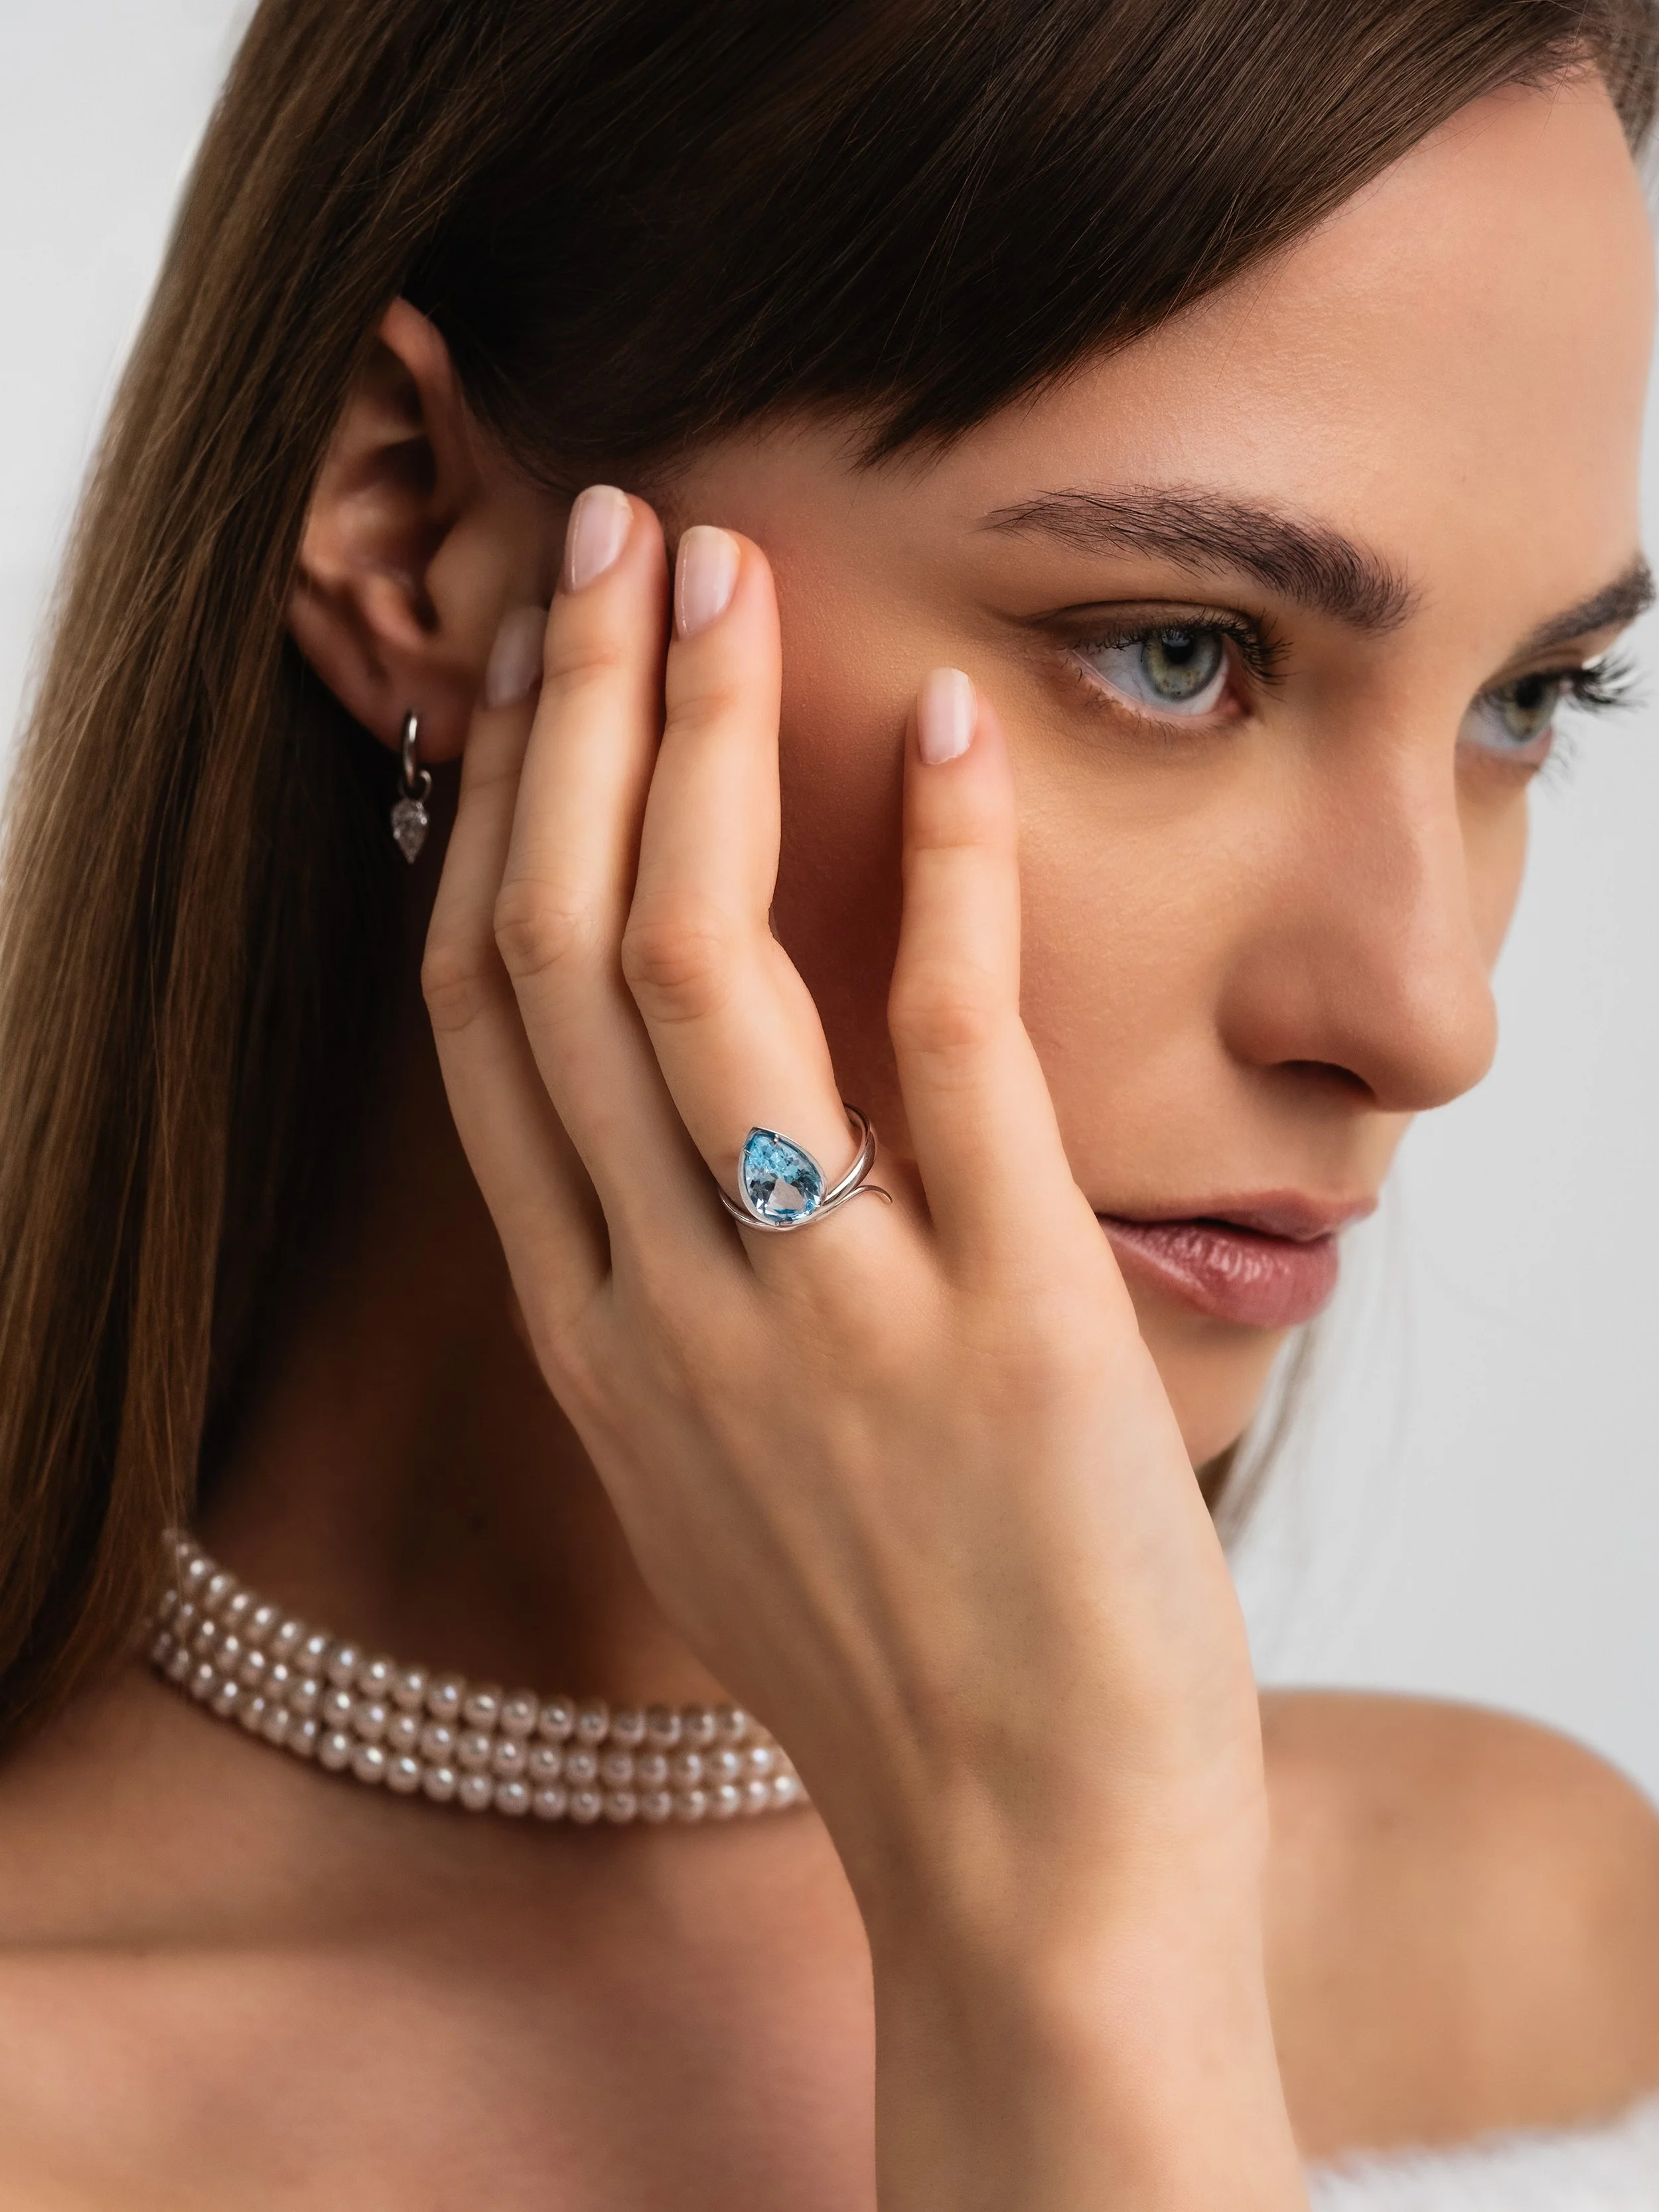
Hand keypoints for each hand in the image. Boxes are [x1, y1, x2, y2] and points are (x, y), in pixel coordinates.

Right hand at [423, 488, 1303, 2207]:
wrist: (1026, 1866)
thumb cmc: (894, 1655)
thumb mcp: (726, 1469)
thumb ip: (686, 1295)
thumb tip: (706, 1122)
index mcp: (595, 1339)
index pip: (486, 1030)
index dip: (492, 826)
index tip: (526, 684)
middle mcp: (665, 1311)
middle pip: (559, 958)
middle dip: (569, 724)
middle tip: (612, 540)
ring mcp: (820, 1320)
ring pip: (697, 979)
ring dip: (701, 749)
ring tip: (727, 577)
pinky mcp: (1000, 1328)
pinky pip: (943, 1059)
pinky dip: (940, 879)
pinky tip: (948, 742)